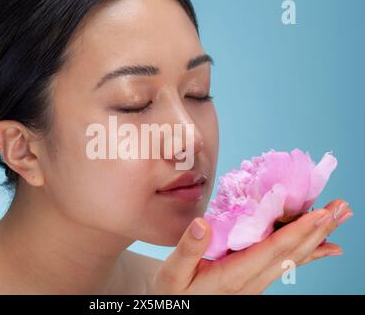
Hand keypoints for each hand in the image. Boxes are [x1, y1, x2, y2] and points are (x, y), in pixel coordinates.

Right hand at [149, 199, 352, 293]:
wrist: (177, 307)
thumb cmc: (173, 291)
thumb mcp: (173, 272)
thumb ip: (188, 249)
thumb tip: (202, 223)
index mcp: (233, 276)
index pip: (273, 251)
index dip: (299, 232)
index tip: (321, 214)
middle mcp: (252, 280)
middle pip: (292, 253)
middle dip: (319, 230)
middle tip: (342, 209)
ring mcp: (256, 281)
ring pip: (293, 258)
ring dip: (318, 237)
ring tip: (338, 219)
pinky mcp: (255, 278)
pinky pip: (286, 263)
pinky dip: (308, 252)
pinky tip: (325, 247)